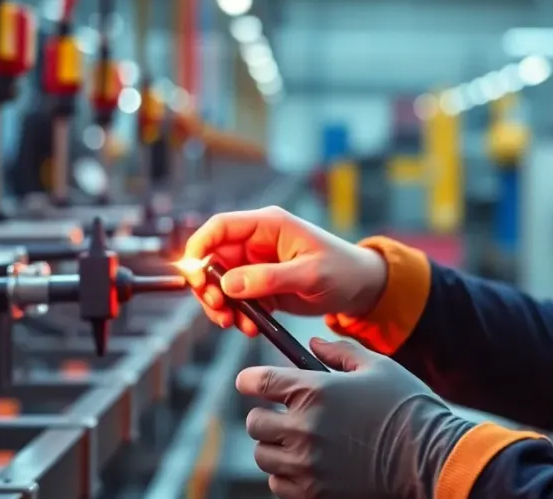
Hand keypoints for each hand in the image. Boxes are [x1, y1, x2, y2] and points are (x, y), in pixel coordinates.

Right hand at [181, 205, 387, 335]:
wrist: (361, 289)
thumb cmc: (343, 271)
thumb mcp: (310, 275)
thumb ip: (269, 278)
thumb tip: (228, 284)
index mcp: (269, 225)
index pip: (220, 226)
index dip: (199, 247)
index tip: (191, 275)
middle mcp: (258, 242)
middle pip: (212, 258)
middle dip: (208, 286)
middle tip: (218, 309)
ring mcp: (257, 265)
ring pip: (219, 283)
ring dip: (220, 305)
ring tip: (235, 323)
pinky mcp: (260, 285)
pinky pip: (235, 299)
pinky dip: (237, 315)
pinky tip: (251, 327)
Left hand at [237, 337, 474, 498]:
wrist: (430, 457)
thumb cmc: (406, 406)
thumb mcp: (377, 366)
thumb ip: (340, 351)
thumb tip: (314, 343)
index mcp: (315, 391)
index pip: (259, 382)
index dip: (249, 381)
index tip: (250, 383)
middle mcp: (304, 429)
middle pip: (255, 423)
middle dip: (265, 416)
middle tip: (282, 415)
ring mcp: (308, 465)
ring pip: (263, 456)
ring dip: (274, 447)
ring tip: (296, 441)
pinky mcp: (314, 493)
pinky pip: (278, 484)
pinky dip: (285, 474)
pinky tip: (306, 464)